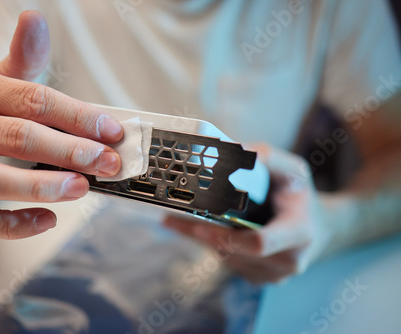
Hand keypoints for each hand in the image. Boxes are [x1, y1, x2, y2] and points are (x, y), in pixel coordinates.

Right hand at [0, 11, 122, 238]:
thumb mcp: (5, 78)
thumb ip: (26, 57)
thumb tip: (34, 18)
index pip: (33, 101)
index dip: (77, 117)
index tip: (112, 131)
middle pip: (18, 139)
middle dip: (69, 153)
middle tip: (106, 163)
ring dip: (42, 188)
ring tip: (80, 189)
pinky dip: (13, 224)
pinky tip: (47, 219)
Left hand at [164, 144, 330, 283]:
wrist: (318, 227)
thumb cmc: (300, 195)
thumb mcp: (292, 169)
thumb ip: (265, 157)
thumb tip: (230, 148)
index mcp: (299, 232)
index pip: (260, 243)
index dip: (225, 235)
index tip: (198, 222)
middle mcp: (289, 260)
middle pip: (234, 252)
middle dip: (202, 234)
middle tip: (170, 218)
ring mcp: (275, 274)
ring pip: (227, 259)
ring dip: (202, 240)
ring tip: (177, 221)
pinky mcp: (261, 279)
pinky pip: (230, 265)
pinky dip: (212, 246)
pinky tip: (197, 229)